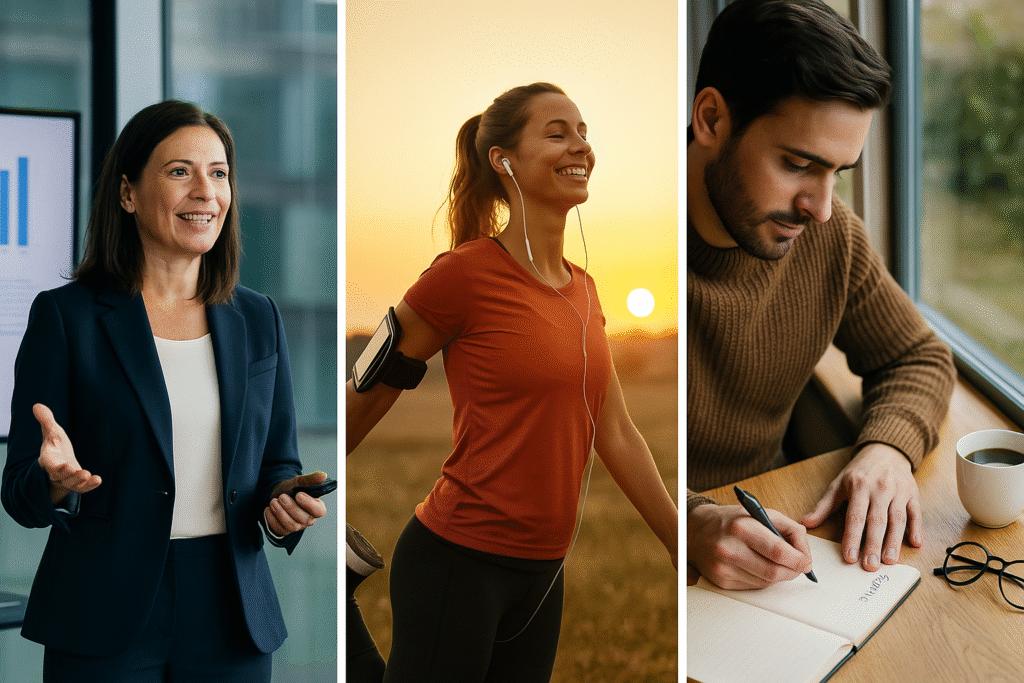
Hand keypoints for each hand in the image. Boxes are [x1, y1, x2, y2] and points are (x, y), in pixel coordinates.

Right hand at [34, 403, 100, 504]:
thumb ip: (46, 421)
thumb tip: (37, 405)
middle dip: (67, 475)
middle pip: (59, 476)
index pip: (49, 465)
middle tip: (77, 471)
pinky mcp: (77, 483)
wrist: (61, 459)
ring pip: (71, 484)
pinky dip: (89, 486)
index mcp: (48, 459)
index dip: (56, 467)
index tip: (65, 465)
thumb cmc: (55, 445)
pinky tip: (98, 480)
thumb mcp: (52, 431)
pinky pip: (82, 488)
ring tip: (89, 476)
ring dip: (79, 481)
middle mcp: (56, 471)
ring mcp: (67, 479)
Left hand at [264, 471, 328, 536]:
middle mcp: (308, 519)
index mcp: (316, 507)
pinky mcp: (284, 530)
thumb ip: (311, 479)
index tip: (299, 495)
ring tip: (273, 501)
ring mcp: (297, 526)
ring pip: (291, 526)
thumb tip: (323, 475)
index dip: (309, 504)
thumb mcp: (299, 482)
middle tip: (282, 496)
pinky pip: (279, 529)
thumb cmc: (292, 489)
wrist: (278, 494)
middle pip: (304, 519)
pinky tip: (268, 509)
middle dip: (291, 507)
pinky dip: (272, 518)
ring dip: (280, 513)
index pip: (319, 511)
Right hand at [687, 503, 813, 588]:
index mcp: (742, 527)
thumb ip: (788, 528)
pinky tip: (757, 566)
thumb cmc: (732, 521)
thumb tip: (805, 553)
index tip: (806, 561)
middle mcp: (730, 549)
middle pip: (775, 571)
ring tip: (776, 563)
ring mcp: (724, 568)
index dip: (799, 559)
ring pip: (766, 582)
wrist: (696, 531)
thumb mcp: (760, 513)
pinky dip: (762, 579)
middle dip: (793, 571)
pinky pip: (754, 587)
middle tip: (798, 566)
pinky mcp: (721, 581)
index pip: (779, 551)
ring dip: (778, 575)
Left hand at [801, 443, 922, 571]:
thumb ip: (823, 506)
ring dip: (894, 541)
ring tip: (890, 561)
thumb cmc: (859, 473)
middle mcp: (880, 489)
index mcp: (859, 487)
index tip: (850, 557)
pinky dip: (917, 528)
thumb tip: (805, 523)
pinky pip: (916, 512)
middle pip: (877, 520)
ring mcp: (898, 491)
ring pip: (897, 519)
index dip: (852, 537)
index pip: (855, 516)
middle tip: (870, 566)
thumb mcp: (838, 485)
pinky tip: (915, 544)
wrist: (885, 452)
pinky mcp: (913, 494)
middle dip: (873, 545)